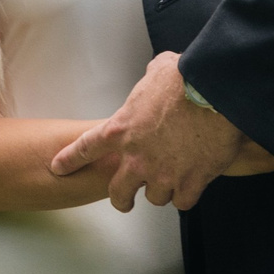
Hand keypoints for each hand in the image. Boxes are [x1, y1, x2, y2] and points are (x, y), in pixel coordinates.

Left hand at [48, 54, 273, 210]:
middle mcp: (137, 159)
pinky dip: (188, 193)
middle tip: (126, 200)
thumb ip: (148, 82)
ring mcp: (162, 175)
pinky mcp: (189, 184)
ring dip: (163, 189)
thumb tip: (156, 75)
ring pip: (155, 197)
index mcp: (121, 130)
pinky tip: (194, 182)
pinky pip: (183, 201)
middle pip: (118, 192)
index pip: (85, 149)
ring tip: (174, 178)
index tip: (58, 168)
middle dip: (121, 199)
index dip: (70, 161)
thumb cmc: (185, 78)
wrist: (215, 94)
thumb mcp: (156, 72)